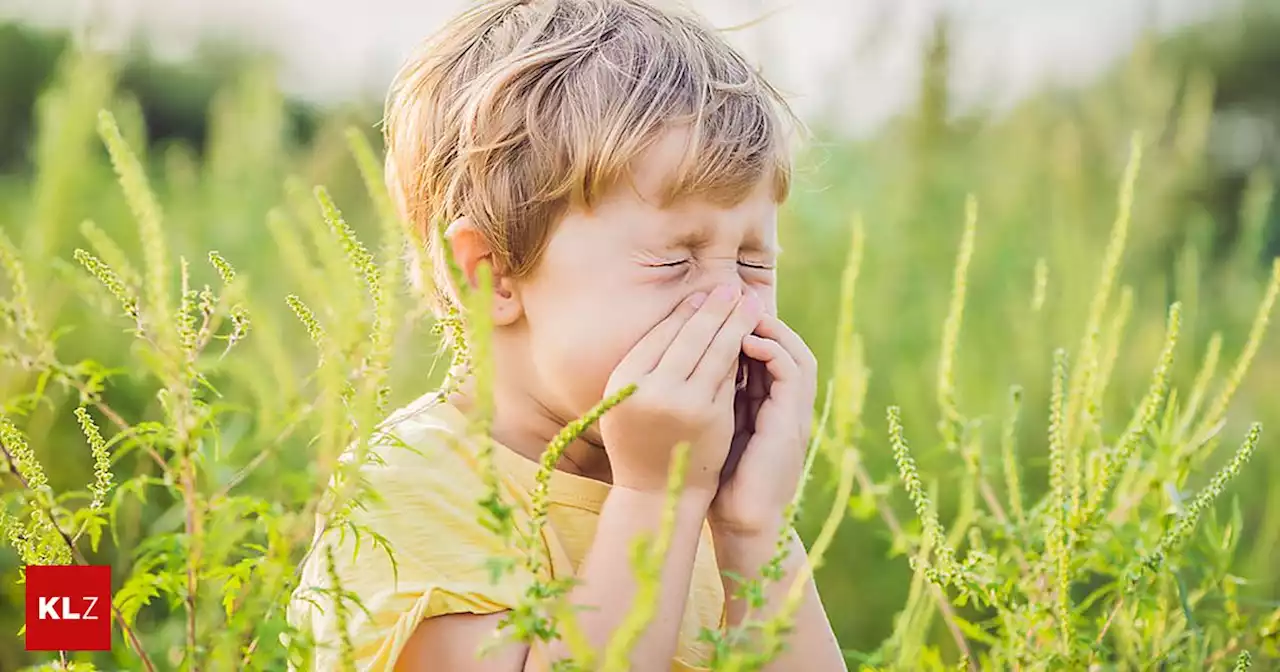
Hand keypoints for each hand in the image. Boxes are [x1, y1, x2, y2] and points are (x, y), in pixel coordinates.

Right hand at [600, 284, 763, 493]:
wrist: (656, 494)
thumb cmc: (639, 440)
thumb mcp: (627, 400)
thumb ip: (645, 365)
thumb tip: (683, 315)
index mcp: (623, 380)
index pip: (660, 334)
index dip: (685, 312)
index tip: (702, 295)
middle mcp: (650, 389)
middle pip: (689, 336)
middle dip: (715, 308)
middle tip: (732, 288)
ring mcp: (683, 403)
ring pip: (714, 352)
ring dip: (734, 323)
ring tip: (749, 303)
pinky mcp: (711, 417)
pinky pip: (728, 376)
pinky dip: (740, 354)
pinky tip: (751, 337)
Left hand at [710, 314, 817, 536]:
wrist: (740, 521)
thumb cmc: (719, 478)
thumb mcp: (712, 427)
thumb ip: (709, 397)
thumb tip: (680, 364)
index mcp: (768, 404)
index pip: (765, 351)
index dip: (744, 326)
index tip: (715, 307)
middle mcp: (785, 405)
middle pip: (785, 344)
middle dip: (758, 318)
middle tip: (730, 296)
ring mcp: (793, 413)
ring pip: (795, 352)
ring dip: (769, 328)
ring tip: (739, 312)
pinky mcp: (793, 422)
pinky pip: (792, 372)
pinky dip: (772, 351)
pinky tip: (743, 341)